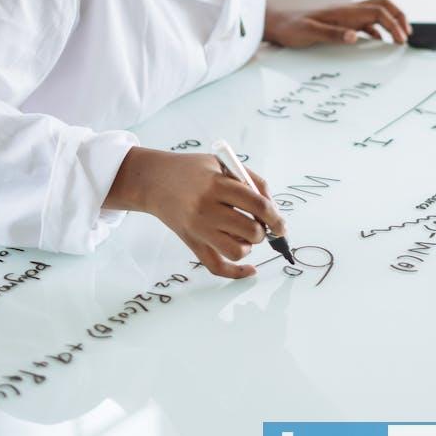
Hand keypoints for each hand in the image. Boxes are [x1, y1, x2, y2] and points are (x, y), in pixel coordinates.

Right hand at [104, 148, 286, 278]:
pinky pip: (217, 267)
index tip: (281, 224)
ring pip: (237, 251)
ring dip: (250, 246)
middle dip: (263, 231)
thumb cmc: (192, 170)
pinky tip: (249, 268)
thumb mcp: (222, 163)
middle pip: (250, 230)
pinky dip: (236, 272)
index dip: (275, 216)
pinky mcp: (191, 243)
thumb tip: (273, 207)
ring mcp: (198, 229)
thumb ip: (250, 180)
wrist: (154, 180)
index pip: (257, 204)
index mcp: (216, 184)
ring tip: (246, 234)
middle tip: (261, 224)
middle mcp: (206, 209)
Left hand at [264, 0, 410, 47]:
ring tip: (400, 38)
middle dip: (399, 16)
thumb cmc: (291, 28)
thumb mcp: (308, 33)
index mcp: (343, 11)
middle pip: (382, 5)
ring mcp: (345, 15)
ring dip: (391, 22)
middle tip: (408, 34)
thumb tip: (355, 37)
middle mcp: (347, 10)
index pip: (377, 12)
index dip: (393, 24)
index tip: (401, 40)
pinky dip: (378, 30)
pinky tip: (378, 42)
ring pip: (376, 12)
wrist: (277, 24)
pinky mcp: (341, 22)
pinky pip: (366, 23)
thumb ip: (332, 34)